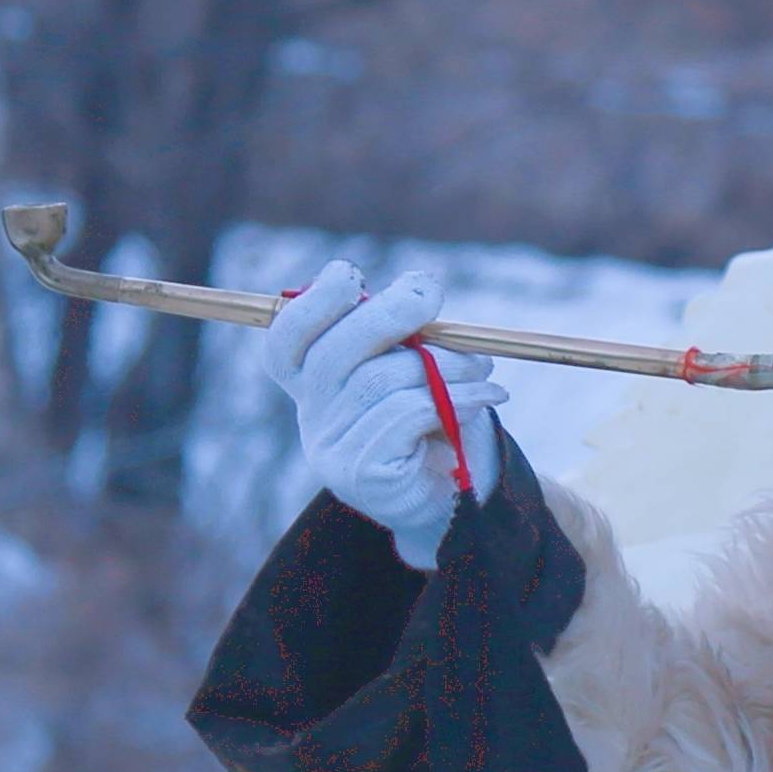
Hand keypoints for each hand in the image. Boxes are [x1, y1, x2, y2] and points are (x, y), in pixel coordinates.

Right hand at [258, 257, 509, 570]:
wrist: (455, 496)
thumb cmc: (434, 420)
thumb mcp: (412, 366)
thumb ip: (401, 332)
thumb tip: (418, 289)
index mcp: (313, 385)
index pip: (287, 339)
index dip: (313, 302)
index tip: (353, 275)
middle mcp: (312, 417)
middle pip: (332, 352)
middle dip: (387, 313)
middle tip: (431, 295)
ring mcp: (331, 450)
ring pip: (380, 381)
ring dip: (442, 363)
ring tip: (482, 367)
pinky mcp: (363, 475)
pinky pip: (406, 415)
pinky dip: (456, 397)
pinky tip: (485, 396)